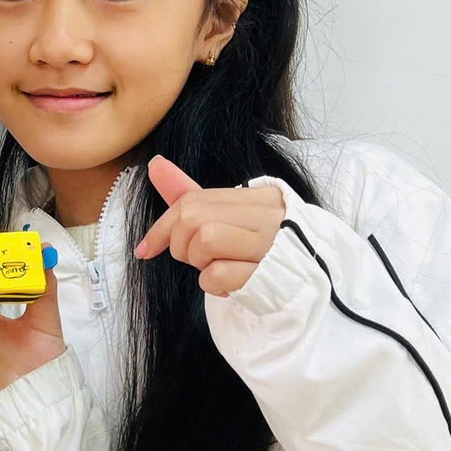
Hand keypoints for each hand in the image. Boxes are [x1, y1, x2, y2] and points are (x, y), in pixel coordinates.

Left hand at [133, 155, 285, 295]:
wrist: (304, 284)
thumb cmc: (257, 249)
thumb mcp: (225, 218)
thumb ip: (189, 194)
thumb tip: (155, 164)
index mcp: (257, 197)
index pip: (192, 200)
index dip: (162, 226)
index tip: (146, 249)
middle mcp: (267, 214)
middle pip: (192, 218)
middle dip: (180, 245)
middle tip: (196, 260)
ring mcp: (270, 243)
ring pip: (204, 240)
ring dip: (199, 263)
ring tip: (217, 268)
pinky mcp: (267, 274)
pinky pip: (217, 274)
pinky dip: (212, 285)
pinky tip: (229, 285)